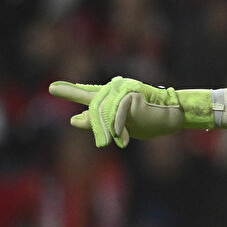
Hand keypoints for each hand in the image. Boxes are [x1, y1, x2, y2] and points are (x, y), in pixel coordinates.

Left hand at [49, 77, 212, 147]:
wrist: (173, 116)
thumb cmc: (150, 121)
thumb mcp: (120, 126)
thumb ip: (97, 122)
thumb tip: (73, 120)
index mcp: (113, 96)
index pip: (89, 94)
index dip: (70, 91)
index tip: (52, 88)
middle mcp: (115, 89)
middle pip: (94, 105)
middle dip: (92, 118)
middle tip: (88, 118)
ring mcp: (122, 88)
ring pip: (103, 112)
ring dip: (110, 129)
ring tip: (120, 138)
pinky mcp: (130, 93)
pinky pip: (116, 114)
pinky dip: (118, 127)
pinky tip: (123, 138)